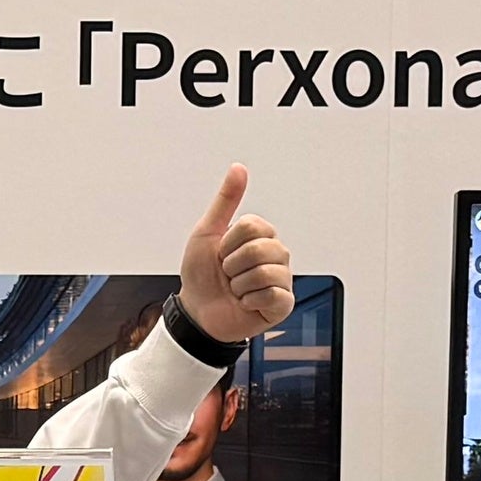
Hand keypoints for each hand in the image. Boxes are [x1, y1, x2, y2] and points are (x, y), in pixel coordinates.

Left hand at [176, 165, 295, 345]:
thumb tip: (238, 169)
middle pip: (259, 249)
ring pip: (265, 273)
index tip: (221, 254)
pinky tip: (246, 303)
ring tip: (236, 289)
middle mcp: (277, 254)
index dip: (228, 243)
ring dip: (239, 285)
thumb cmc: (202, 274)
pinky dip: (250, 301)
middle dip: (232, 265)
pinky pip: (273, 295)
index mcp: (262, 235)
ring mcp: (282, 279)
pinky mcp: (283, 304)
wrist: (197, 311)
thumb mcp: (207, 232)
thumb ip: (225, 201)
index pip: (251, 226)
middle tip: (228, 274)